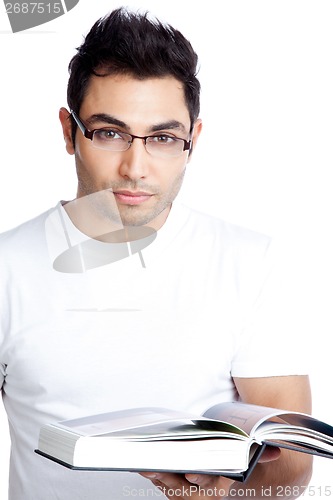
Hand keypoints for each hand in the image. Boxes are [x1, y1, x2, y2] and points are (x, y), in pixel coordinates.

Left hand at [139, 446, 280, 498]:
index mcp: (217, 488)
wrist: (215, 484)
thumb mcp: (241, 463)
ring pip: (167, 486)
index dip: (201, 479)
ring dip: (156, 475)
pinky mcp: (170, 488)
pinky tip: (142, 462)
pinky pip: (160, 482)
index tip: (191, 475)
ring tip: (144, 463)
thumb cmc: (228, 467)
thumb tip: (276, 450)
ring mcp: (182, 494)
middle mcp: (199, 495)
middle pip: (182, 488)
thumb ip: (257, 456)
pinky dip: (152, 473)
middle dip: (169, 478)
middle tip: (155, 467)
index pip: (209, 485)